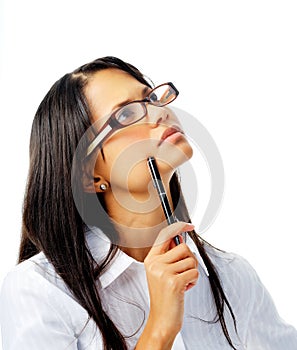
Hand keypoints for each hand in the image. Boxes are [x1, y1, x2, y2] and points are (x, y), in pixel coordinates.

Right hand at [139, 222, 198, 347]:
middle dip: (190, 259)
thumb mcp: (162, 272)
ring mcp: (163, 272)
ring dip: (192, 271)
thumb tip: (181, 237)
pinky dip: (193, 281)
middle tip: (185, 272)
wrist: (162, 319)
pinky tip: (184, 289)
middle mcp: (155, 263)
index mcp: (151, 259)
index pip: (165, 234)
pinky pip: (194, 272)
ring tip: (183, 282)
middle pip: (183, 247)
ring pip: (190, 260)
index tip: (189, 225)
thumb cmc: (165, 296)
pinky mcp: (174, 282)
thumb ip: (169, 255)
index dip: (178, 227)